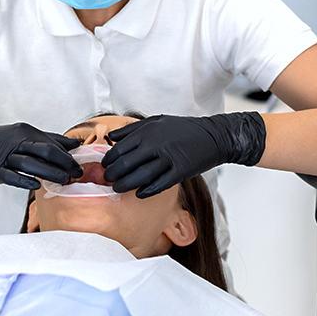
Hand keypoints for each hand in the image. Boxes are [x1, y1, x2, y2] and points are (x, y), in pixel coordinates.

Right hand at [0, 123, 83, 189]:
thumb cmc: (0, 143)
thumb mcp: (23, 135)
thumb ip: (48, 140)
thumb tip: (74, 145)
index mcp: (25, 132)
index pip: (52, 143)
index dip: (67, 155)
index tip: (79, 166)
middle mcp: (16, 142)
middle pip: (45, 151)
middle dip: (63, 163)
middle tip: (75, 174)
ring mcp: (5, 156)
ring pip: (31, 163)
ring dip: (49, 173)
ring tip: (63, 181)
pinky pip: (12, 175)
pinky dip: (25, 180)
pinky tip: (36, 186)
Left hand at [101, 112, 265, 197]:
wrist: (212, 136)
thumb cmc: (182, 128)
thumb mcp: (155, 122)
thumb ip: (131, 130)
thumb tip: (111, 137)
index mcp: (147, 132)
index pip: (119, 149)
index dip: (108, 160)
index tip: (104, 166)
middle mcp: (155, 145)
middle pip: (126, 164)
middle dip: (113, 174)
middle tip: (108, 180)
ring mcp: (168, 159)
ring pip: (140, 176)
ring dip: (125, 185)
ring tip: (118, 189)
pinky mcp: (180, 171)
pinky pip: (159, 184)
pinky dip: (147, 190)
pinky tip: (139, 194)